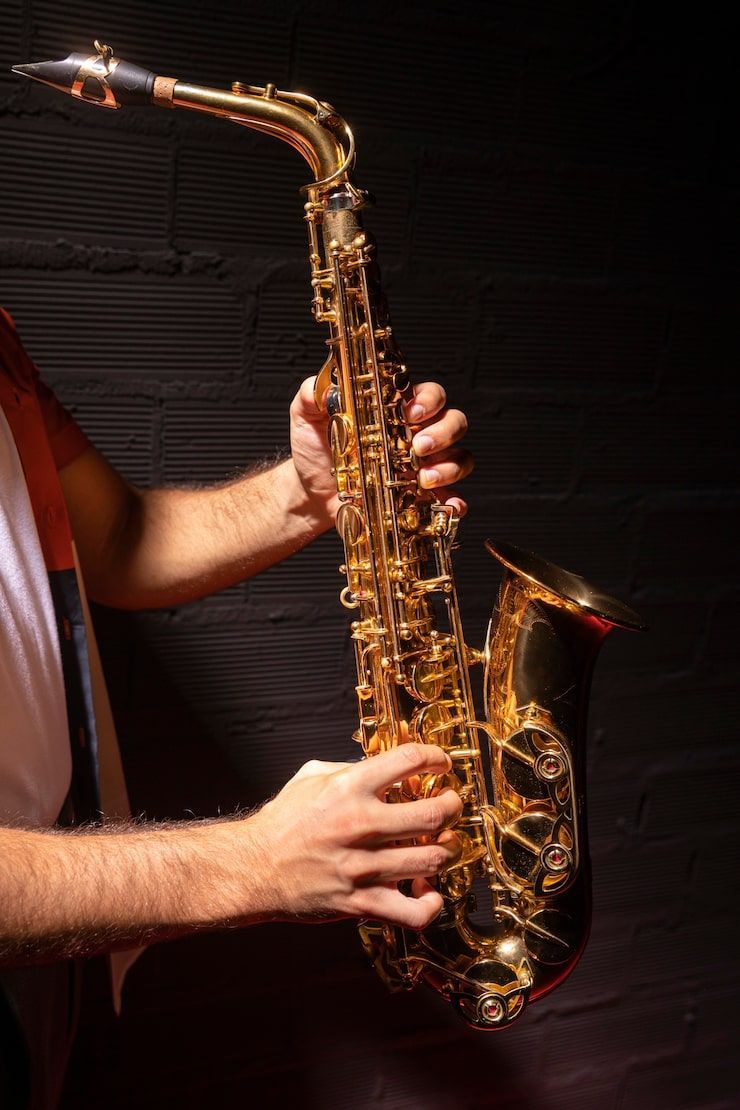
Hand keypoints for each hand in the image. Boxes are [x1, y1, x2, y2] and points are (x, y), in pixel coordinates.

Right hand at [247, 744, 462, 928]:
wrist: (254, 867)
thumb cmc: (284, 821)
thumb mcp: (312, 775)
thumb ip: (352, 766)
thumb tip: (389, 760)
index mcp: (349, 787)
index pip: (409, 759)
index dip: (435, 756)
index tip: (440, 763)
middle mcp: (359, 824)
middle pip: (433, 814)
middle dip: (453, 806)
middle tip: (451, 804)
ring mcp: (362, 866)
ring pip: (431, 859)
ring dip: (447, 849)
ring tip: (442, 842)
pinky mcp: (361, 902)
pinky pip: (413, 912)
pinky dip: (430, 903)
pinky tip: (426, 890)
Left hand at [288, 376, 473, 524]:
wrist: (311, 494)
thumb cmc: (316, 451)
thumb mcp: (308, 417)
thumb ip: (313, 394)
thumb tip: (323, 386)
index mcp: (398, 412)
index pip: (430, 395)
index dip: (429, 400)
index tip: (411, 413)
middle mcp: (418, 436)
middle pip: (454, 422)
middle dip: (443, 433)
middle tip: (417, 447)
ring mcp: (424, 467)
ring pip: (460, 458)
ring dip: (449, 467)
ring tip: (422, 479)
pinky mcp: (422, 499)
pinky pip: (452, 499)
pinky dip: (456, 502)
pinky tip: (446, 506)